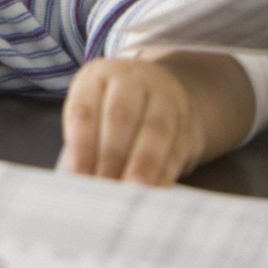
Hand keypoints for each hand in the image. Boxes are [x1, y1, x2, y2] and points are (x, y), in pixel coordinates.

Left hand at [60, 57, 209, 184]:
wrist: (164, 91)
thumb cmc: (114, 110)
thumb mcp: (93, 112)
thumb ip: (85, 144)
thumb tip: (80, 181)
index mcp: (97, 77)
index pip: (85, 112)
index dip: (81, 148)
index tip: (80, 177)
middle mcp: (131, 80)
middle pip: (120, 116)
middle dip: (112, 156)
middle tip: (105, 186)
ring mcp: (164, 97)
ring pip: (155, 130)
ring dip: (143, 164)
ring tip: (132, 190)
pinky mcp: (187, 122)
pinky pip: (177, 148)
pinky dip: (166, 172)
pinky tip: (156, 190)